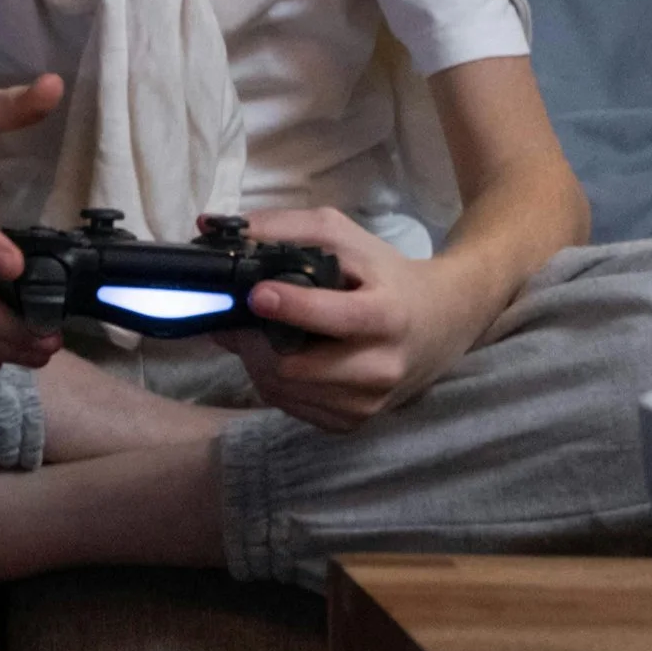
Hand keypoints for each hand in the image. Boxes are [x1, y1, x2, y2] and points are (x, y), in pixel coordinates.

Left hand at [234, 206, 480, 429]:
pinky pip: (294, 409)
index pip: (335, 318)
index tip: (258, 295)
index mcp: (386, 316)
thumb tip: (211, 228)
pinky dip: (276, 384)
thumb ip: (283, 228)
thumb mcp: (344, 237)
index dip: (292, 307)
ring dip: (259, 362)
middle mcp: (382, 367)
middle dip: (258, 341)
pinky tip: (283, 356)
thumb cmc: (385, 275)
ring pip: (286, 391)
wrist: (440, 324)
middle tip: (243, 316)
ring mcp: (369, 403)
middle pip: (296, 367)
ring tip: (260, 333)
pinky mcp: (356, 423)